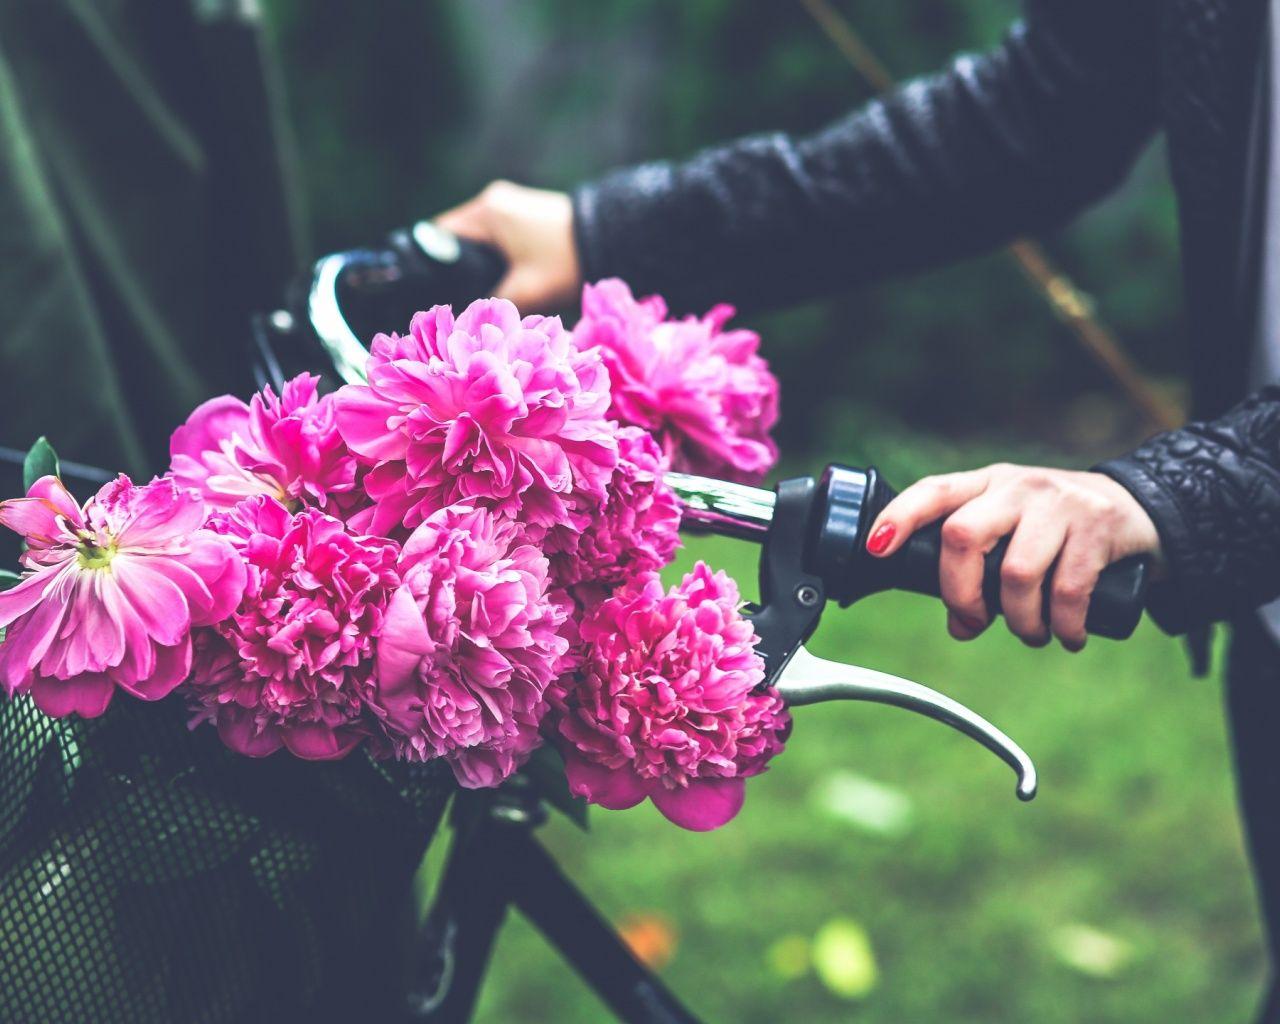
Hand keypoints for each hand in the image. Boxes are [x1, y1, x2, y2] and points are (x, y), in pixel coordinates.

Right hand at [434, 181, 579, 311]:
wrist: (615, 238)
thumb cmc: (568, 262)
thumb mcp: (528, 292)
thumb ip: (493, 307)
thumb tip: (468, 321)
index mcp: (487, 212)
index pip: (438, 237)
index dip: (430, 267)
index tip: (428, 294)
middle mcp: (493, 201)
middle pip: (456, 238)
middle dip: (455, 268)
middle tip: (452, 300)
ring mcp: (510, 205)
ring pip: (477, 240)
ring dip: (476, 264)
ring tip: (474, 293)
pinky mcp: (525, 214)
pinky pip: (496, 237)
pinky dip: (493, 257)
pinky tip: (498, 279)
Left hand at [864, 464, 1161, 650]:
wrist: (1140, 508)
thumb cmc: (1057, 528)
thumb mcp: (1012, 533)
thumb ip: (980, 572)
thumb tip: (959, 626)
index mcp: (986, 485)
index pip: (933, 492)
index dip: (899, 517)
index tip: (877, 547)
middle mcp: (1017, 487)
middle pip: (963, 535)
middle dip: (960, 592)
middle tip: (975, 621)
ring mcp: (1058, 503)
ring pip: (1016, 572)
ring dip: (1019, 620)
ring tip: (1032, 633)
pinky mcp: (1097, 526)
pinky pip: (1068, 590)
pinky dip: (1063, 626)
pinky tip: (1067, 636)